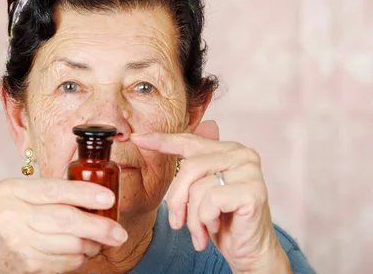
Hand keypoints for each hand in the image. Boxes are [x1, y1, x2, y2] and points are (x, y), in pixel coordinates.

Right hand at [0, 178, 127, 273]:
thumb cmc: (16, 220)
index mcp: (10, 190)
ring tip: (99, 241)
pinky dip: (80, 257)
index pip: (54, 189)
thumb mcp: (24, 198)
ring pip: (70, 243)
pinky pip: (67, 261)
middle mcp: (10, 215)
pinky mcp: (28, 264)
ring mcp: (17, 242)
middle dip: (98, 226)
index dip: (84, 193)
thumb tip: (99, 195)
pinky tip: (81, 251)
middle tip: (118, 232)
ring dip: (92, 244)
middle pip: (65, 219)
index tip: (109, 198)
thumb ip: (53, 193)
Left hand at [131, 120, 290, 273]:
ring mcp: (250, 171)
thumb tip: (152, 140)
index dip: (161, 140)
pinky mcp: (254, 191)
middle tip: (178, 223)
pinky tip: (215, 228)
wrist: (250, 252)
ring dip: (192, 217)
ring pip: (198, 188)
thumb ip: (189, 170)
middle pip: (189, 167)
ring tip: (201, 230)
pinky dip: (206, 220)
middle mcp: (242, 155)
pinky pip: (210, 201)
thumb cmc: (223, 221)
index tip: (137, 138)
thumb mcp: (200, 192)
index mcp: (228, 149)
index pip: (189, 140)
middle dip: (177, 200)